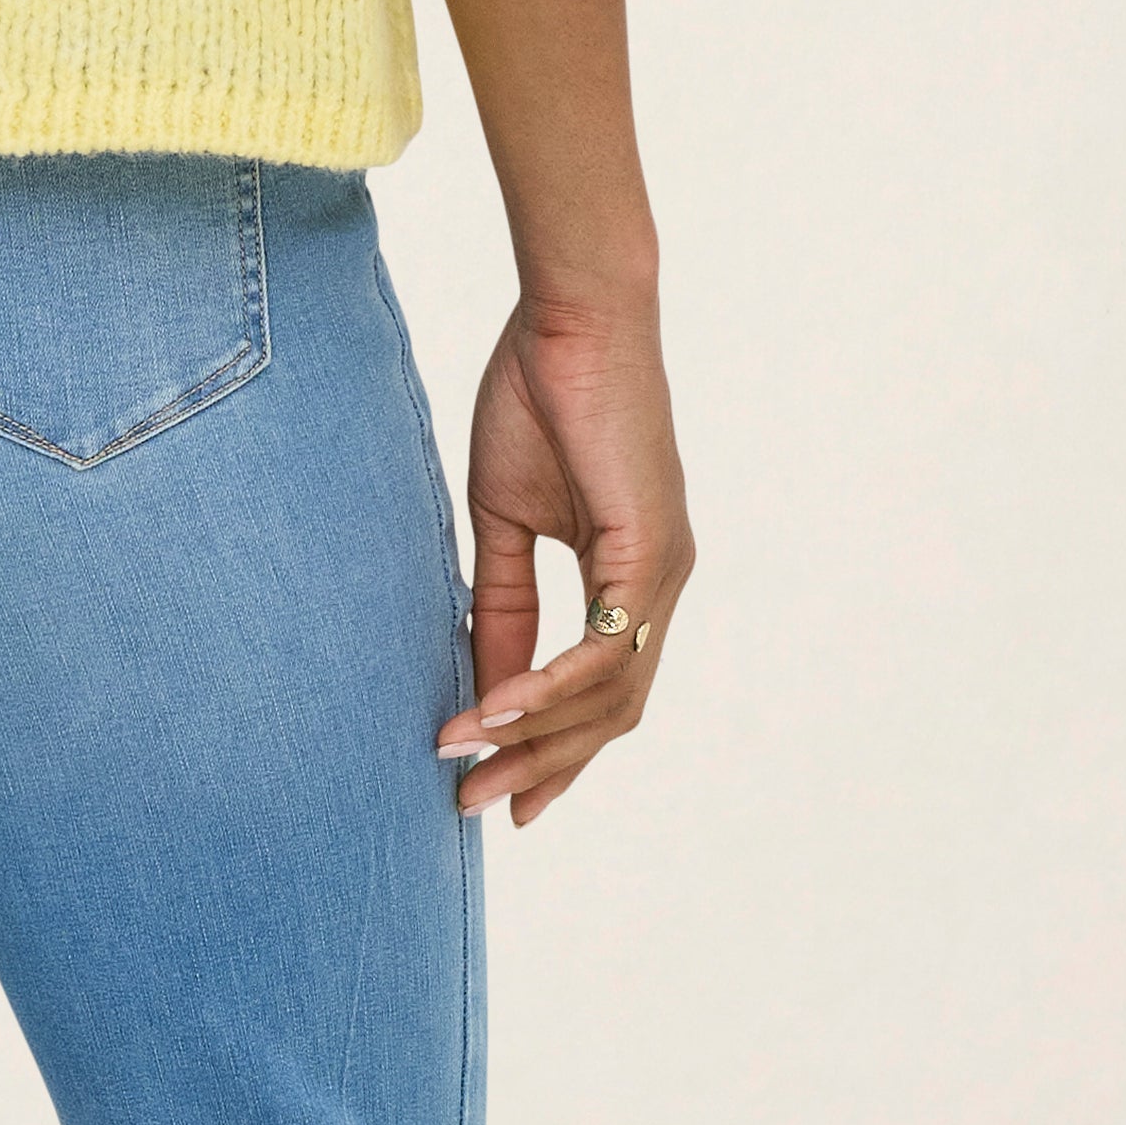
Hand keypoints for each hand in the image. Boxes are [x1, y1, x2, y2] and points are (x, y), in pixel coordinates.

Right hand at [438, 287, 691, 824]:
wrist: (572, 317)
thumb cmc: (540, 397)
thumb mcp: (503, 520)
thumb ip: (497, 603)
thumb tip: (480, 683)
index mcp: (631, 576)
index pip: (601, 689)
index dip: (551, 748)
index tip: (496, 790)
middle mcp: (660, 584)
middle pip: (610, 712)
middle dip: (540, 767)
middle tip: (474, 807)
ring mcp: (663, 570)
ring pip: (608, 694)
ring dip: (531, 738)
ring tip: (463, 764)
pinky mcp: (649, 550)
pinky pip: (600, 646)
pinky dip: (543, 686)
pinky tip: (491, 710)